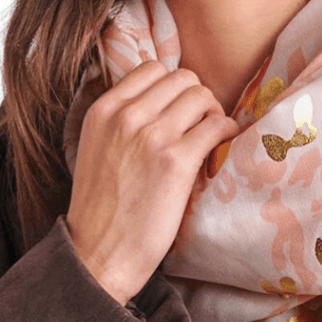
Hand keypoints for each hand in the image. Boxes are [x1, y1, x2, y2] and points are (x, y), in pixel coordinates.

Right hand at [66, 60, 238, 304]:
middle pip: (181, 78)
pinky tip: (223, 144)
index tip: (180, 108)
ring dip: (213, 112)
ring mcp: (152, 136)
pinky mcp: (176, 161)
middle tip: (201, 122)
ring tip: (212, 134)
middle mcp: (126, 116)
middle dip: (197, 98)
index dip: (173, 87)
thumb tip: (156, 104)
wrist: (100, 252)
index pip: (151, 69)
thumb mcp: (95, 149)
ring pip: (201, 96)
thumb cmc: (100, 210)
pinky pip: (216, 125)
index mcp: (103, 110)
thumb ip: (119, 122)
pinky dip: (226, 130)